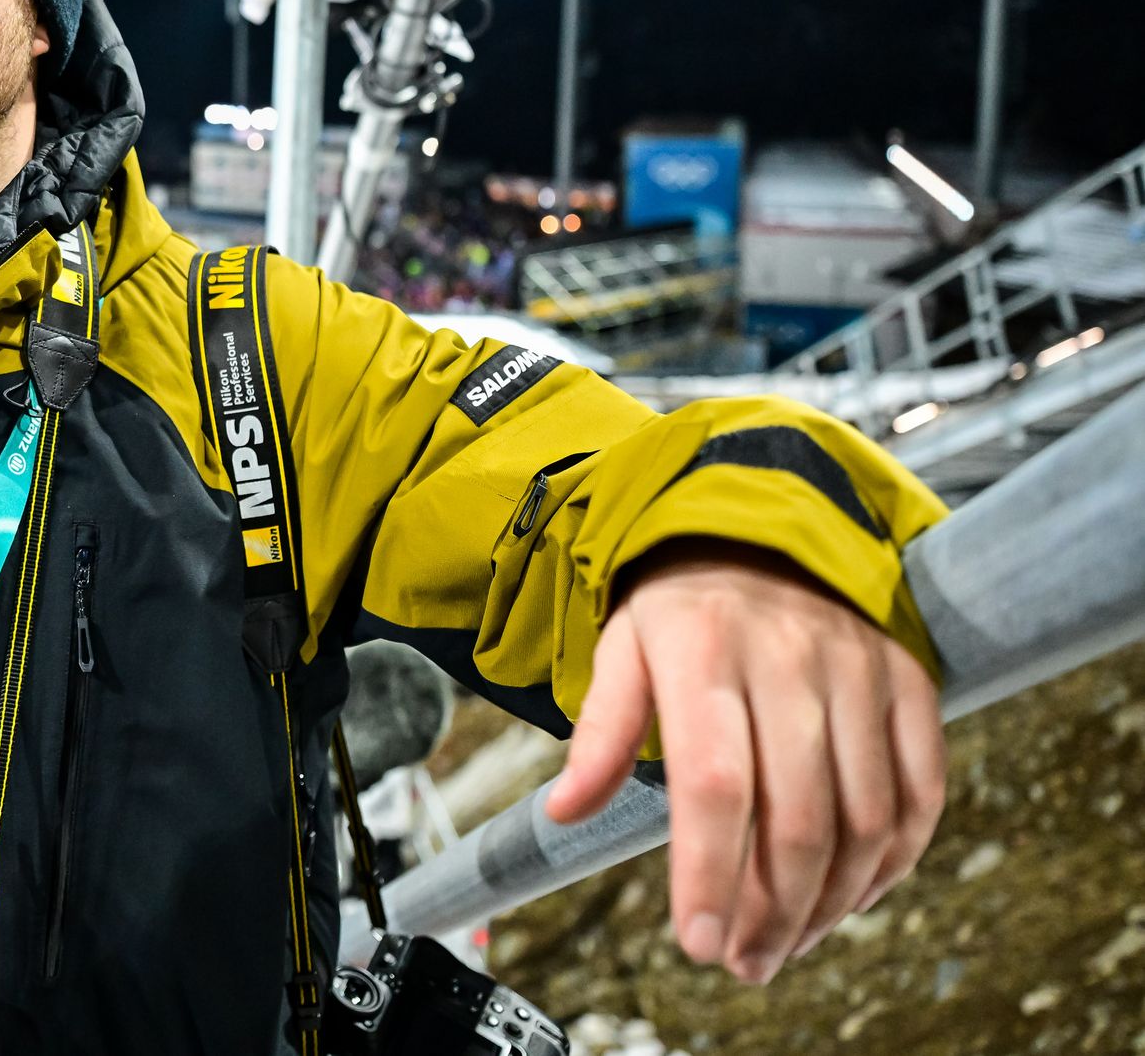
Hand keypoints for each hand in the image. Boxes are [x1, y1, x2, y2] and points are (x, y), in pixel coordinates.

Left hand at [543, 540, 946, 984]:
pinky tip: (854, 896)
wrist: (763, 523)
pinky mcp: (910, 681)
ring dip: (832, 902)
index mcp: (705, 653)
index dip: (710, 873)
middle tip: (745, 961)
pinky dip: (895, 861)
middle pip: (798, 817)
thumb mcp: (621, 646)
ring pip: (866, 818)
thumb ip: (600, 730)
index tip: (699, 945)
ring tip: (786, 942)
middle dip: (773, 910)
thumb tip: (563, 811)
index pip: (715, 785)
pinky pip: (921, 790)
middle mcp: (791, 660)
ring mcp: (860, 671)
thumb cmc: (682, 603)